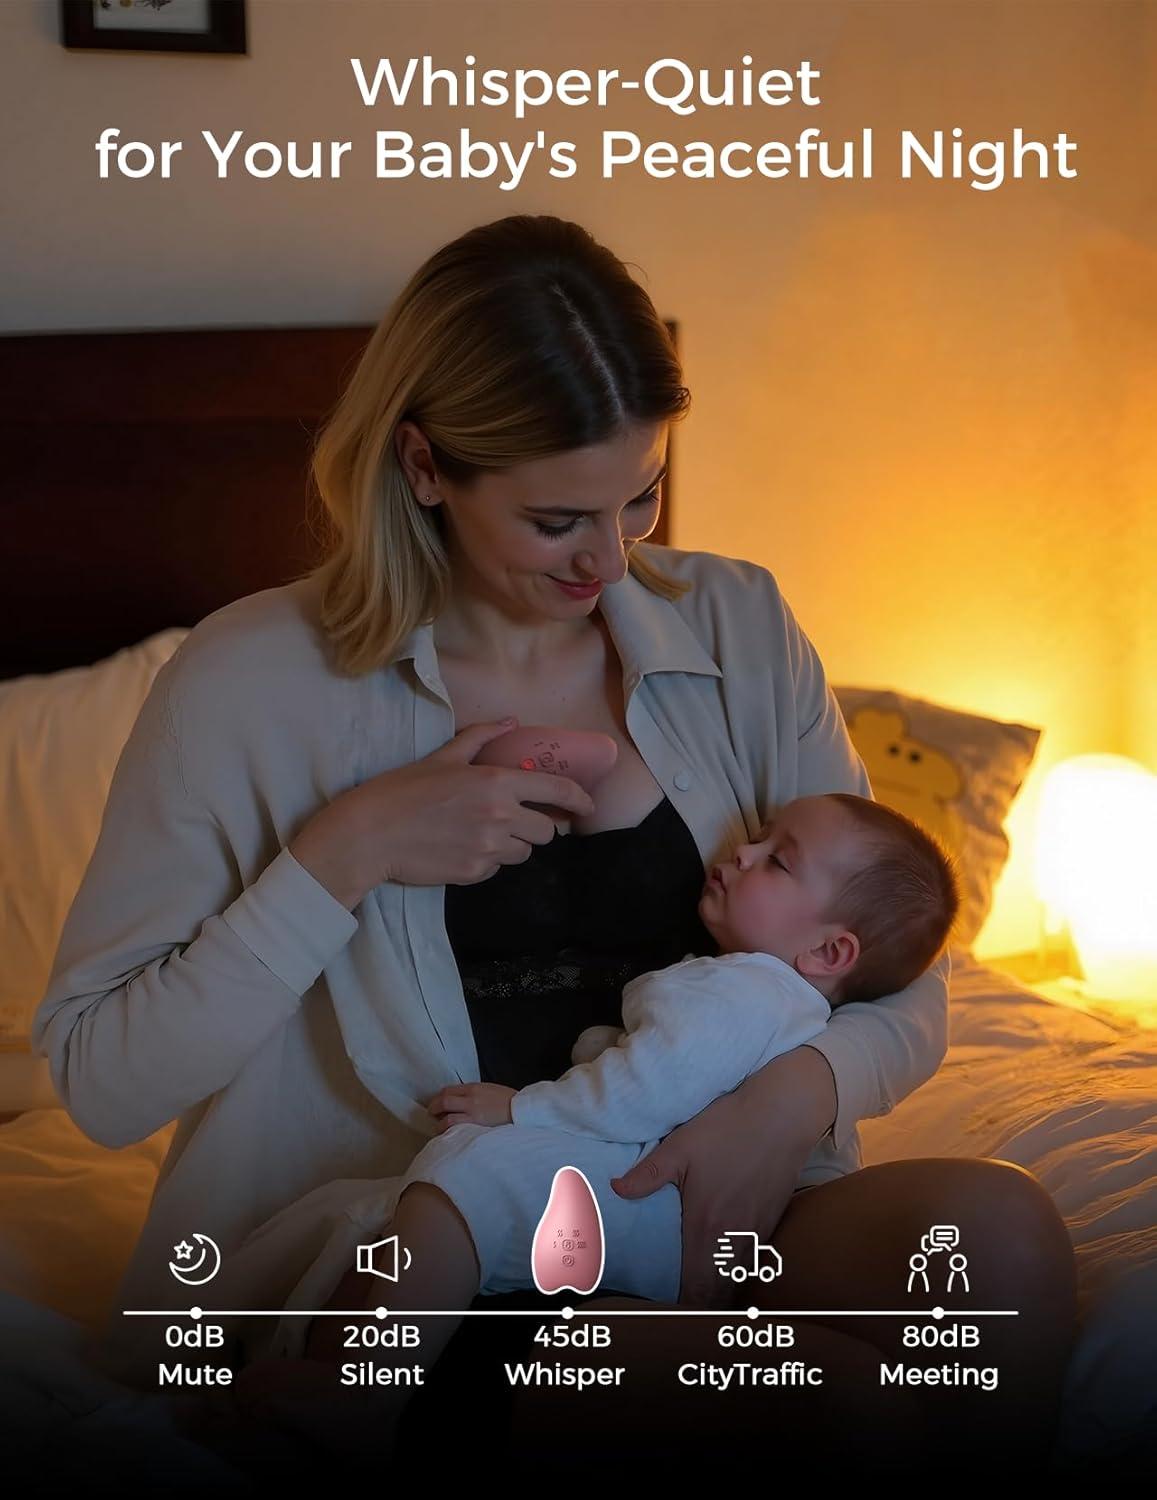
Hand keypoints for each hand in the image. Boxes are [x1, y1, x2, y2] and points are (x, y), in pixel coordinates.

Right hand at [288, 718, 595, 907]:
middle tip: (517, 818)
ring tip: (483, 832)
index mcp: (496, 782)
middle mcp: (500, 817)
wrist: (369, 835)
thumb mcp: (442, 757)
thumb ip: (481, 738)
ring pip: (523, 852)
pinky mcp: (474, 874)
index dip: (579, 799)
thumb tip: (510, 720)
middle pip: (546, 830)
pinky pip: (496, 869)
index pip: (557, 791)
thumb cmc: (401, 791)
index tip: (587, 806)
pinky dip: (488, 860)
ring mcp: (488, 849)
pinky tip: (462, 848)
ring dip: (513, 844)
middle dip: (538, 825)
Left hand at [427, 1082, 516, 1130]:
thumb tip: (460, 1100)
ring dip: (439, 1124)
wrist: (522, 1111)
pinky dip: (450, 1133)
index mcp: (474, 1088)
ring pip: (447, 1119)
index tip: (437, 1104)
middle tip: (432, 1115)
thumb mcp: (489, 1089)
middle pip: (443, 1102)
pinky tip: (449, 1137)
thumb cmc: (509, 1100)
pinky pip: (457, 1131)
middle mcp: (470, 1100)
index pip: (448, 1090)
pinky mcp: (476, 1128)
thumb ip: (473, 1093)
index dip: (439, 1098)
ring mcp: (472, 1115)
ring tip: (439, 1128)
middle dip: (434, 1108)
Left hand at [609, 1046, 836, 1306]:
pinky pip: (752, 1259)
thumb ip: (647, 1175)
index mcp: (706, 1226)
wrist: (783, 1114)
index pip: (694, 1287)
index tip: (664, 1311)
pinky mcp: (772, 1219)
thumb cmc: (729, 1128)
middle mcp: (733, 1237)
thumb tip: (616, 1189)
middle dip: (699, 1306)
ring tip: (702, 1292)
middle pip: (718, 1293)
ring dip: (720, 1291)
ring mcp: (757, 1230)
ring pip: (737, 1278)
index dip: (681, 1307)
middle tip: (680, 1308)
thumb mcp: (680, 1147)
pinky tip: (726, 1262)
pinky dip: (738, 1270)